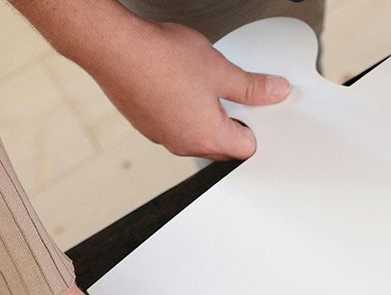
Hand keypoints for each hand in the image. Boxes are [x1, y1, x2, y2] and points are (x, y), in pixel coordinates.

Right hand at [21, 0, 288, 159]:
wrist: (115, 48)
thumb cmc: (160, 60)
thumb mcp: (220, 70)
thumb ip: (252, 87)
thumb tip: (276, 92)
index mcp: (207, 138)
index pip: (246, 149)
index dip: (258, 127)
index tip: (260, 110)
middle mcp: (183, 145)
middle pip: (222, 145)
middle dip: (234, 122)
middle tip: (234, 92)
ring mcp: (162, 136)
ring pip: (196, 133)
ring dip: (206, 115)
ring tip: (204, 83)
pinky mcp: (145, 123)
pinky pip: (174, 123)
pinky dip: (182, 109)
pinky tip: (179, 83)